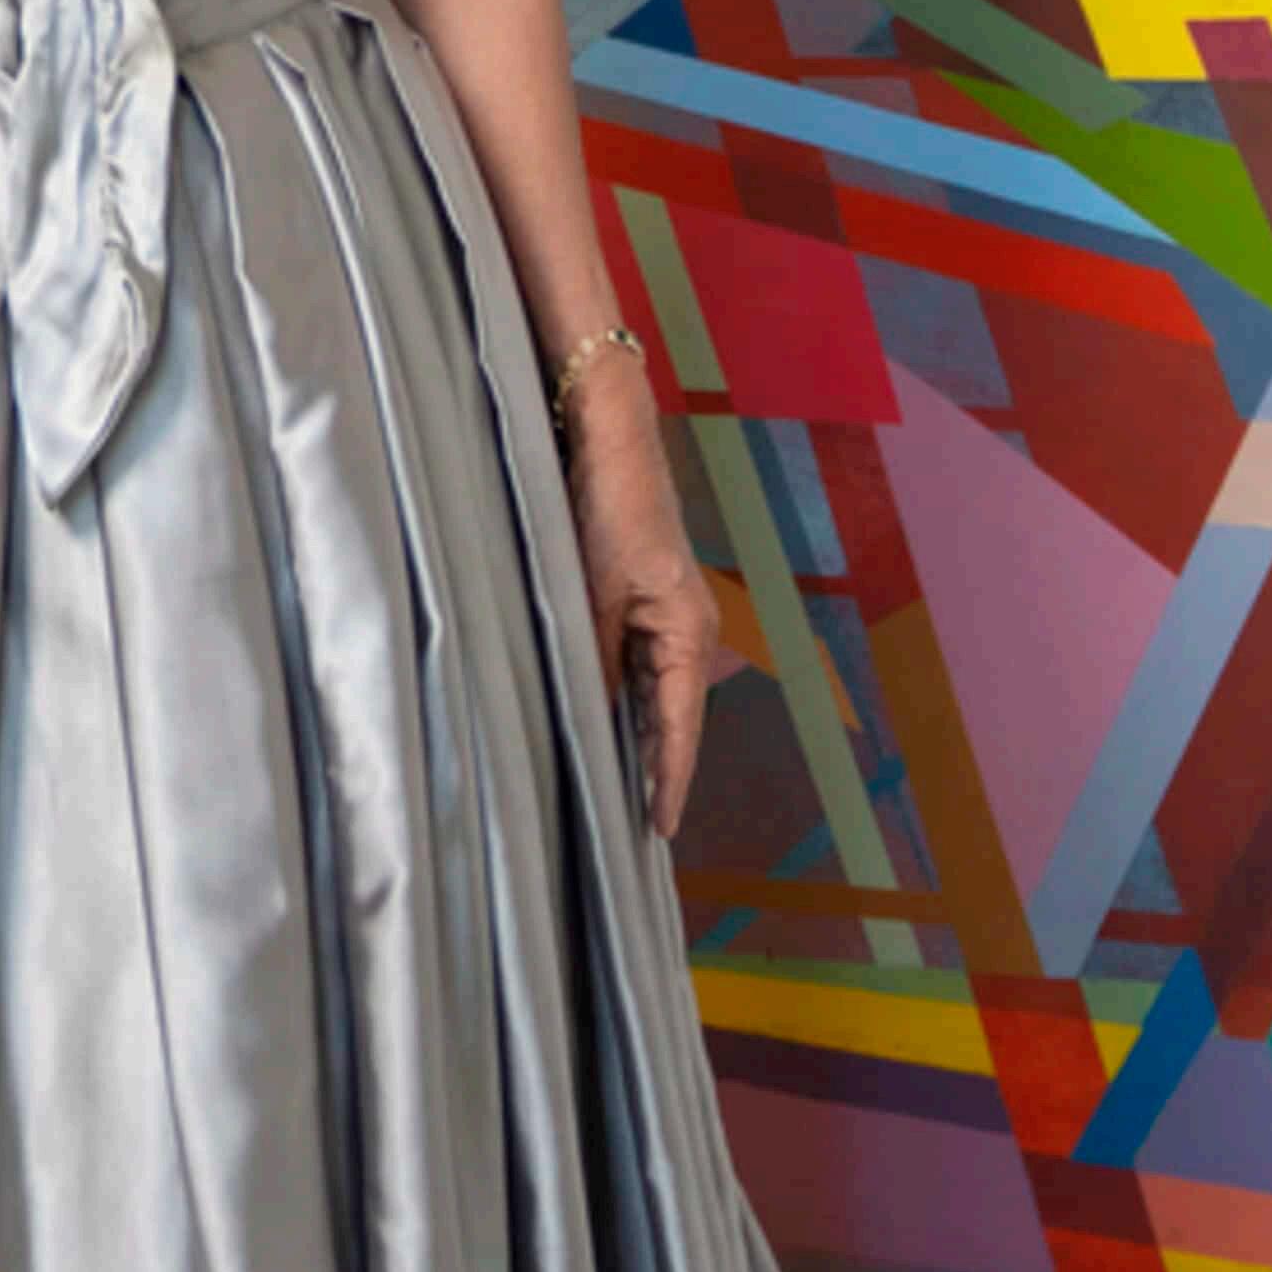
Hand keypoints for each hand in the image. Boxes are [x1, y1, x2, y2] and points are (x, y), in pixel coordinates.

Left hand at [562, 359, 731, 842]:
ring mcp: (668, 618)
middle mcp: (688, 630)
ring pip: (653, 697)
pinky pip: (638, 671)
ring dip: (638, 739)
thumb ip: (591, 659)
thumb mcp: (592, 593)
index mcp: (687, 631)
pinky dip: (625, 704)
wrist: (612, 441)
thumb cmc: (609, 510)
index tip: (661, 829)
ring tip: (618, 796)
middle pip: (672, 718)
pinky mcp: (645, 604)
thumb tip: (583, 718)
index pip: (680, 726)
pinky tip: (604, 730)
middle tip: (635, 829)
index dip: (669, 779)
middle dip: (655, 769)